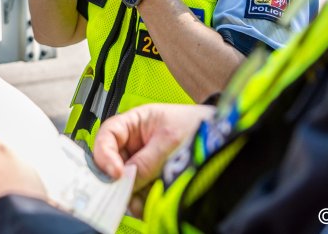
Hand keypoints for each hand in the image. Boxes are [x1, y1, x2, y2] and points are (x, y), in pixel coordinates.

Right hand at [92, 103, 213, 201]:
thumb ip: (147, 160)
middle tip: (124, 193)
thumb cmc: (197, 125)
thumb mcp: (169, 140)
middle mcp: (134, 143)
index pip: (108, 135)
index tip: (115, 173)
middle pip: (113, 163)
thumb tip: (126, 179)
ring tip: (142, 201)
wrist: (222, 136)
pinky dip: (141, 200)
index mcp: (134, 122)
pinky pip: (138, 192)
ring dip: (130, 193)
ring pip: (125, 181)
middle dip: (118, 179)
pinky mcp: (151, 180)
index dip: (105, 154)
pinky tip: (148, 204)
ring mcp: (142, 163)